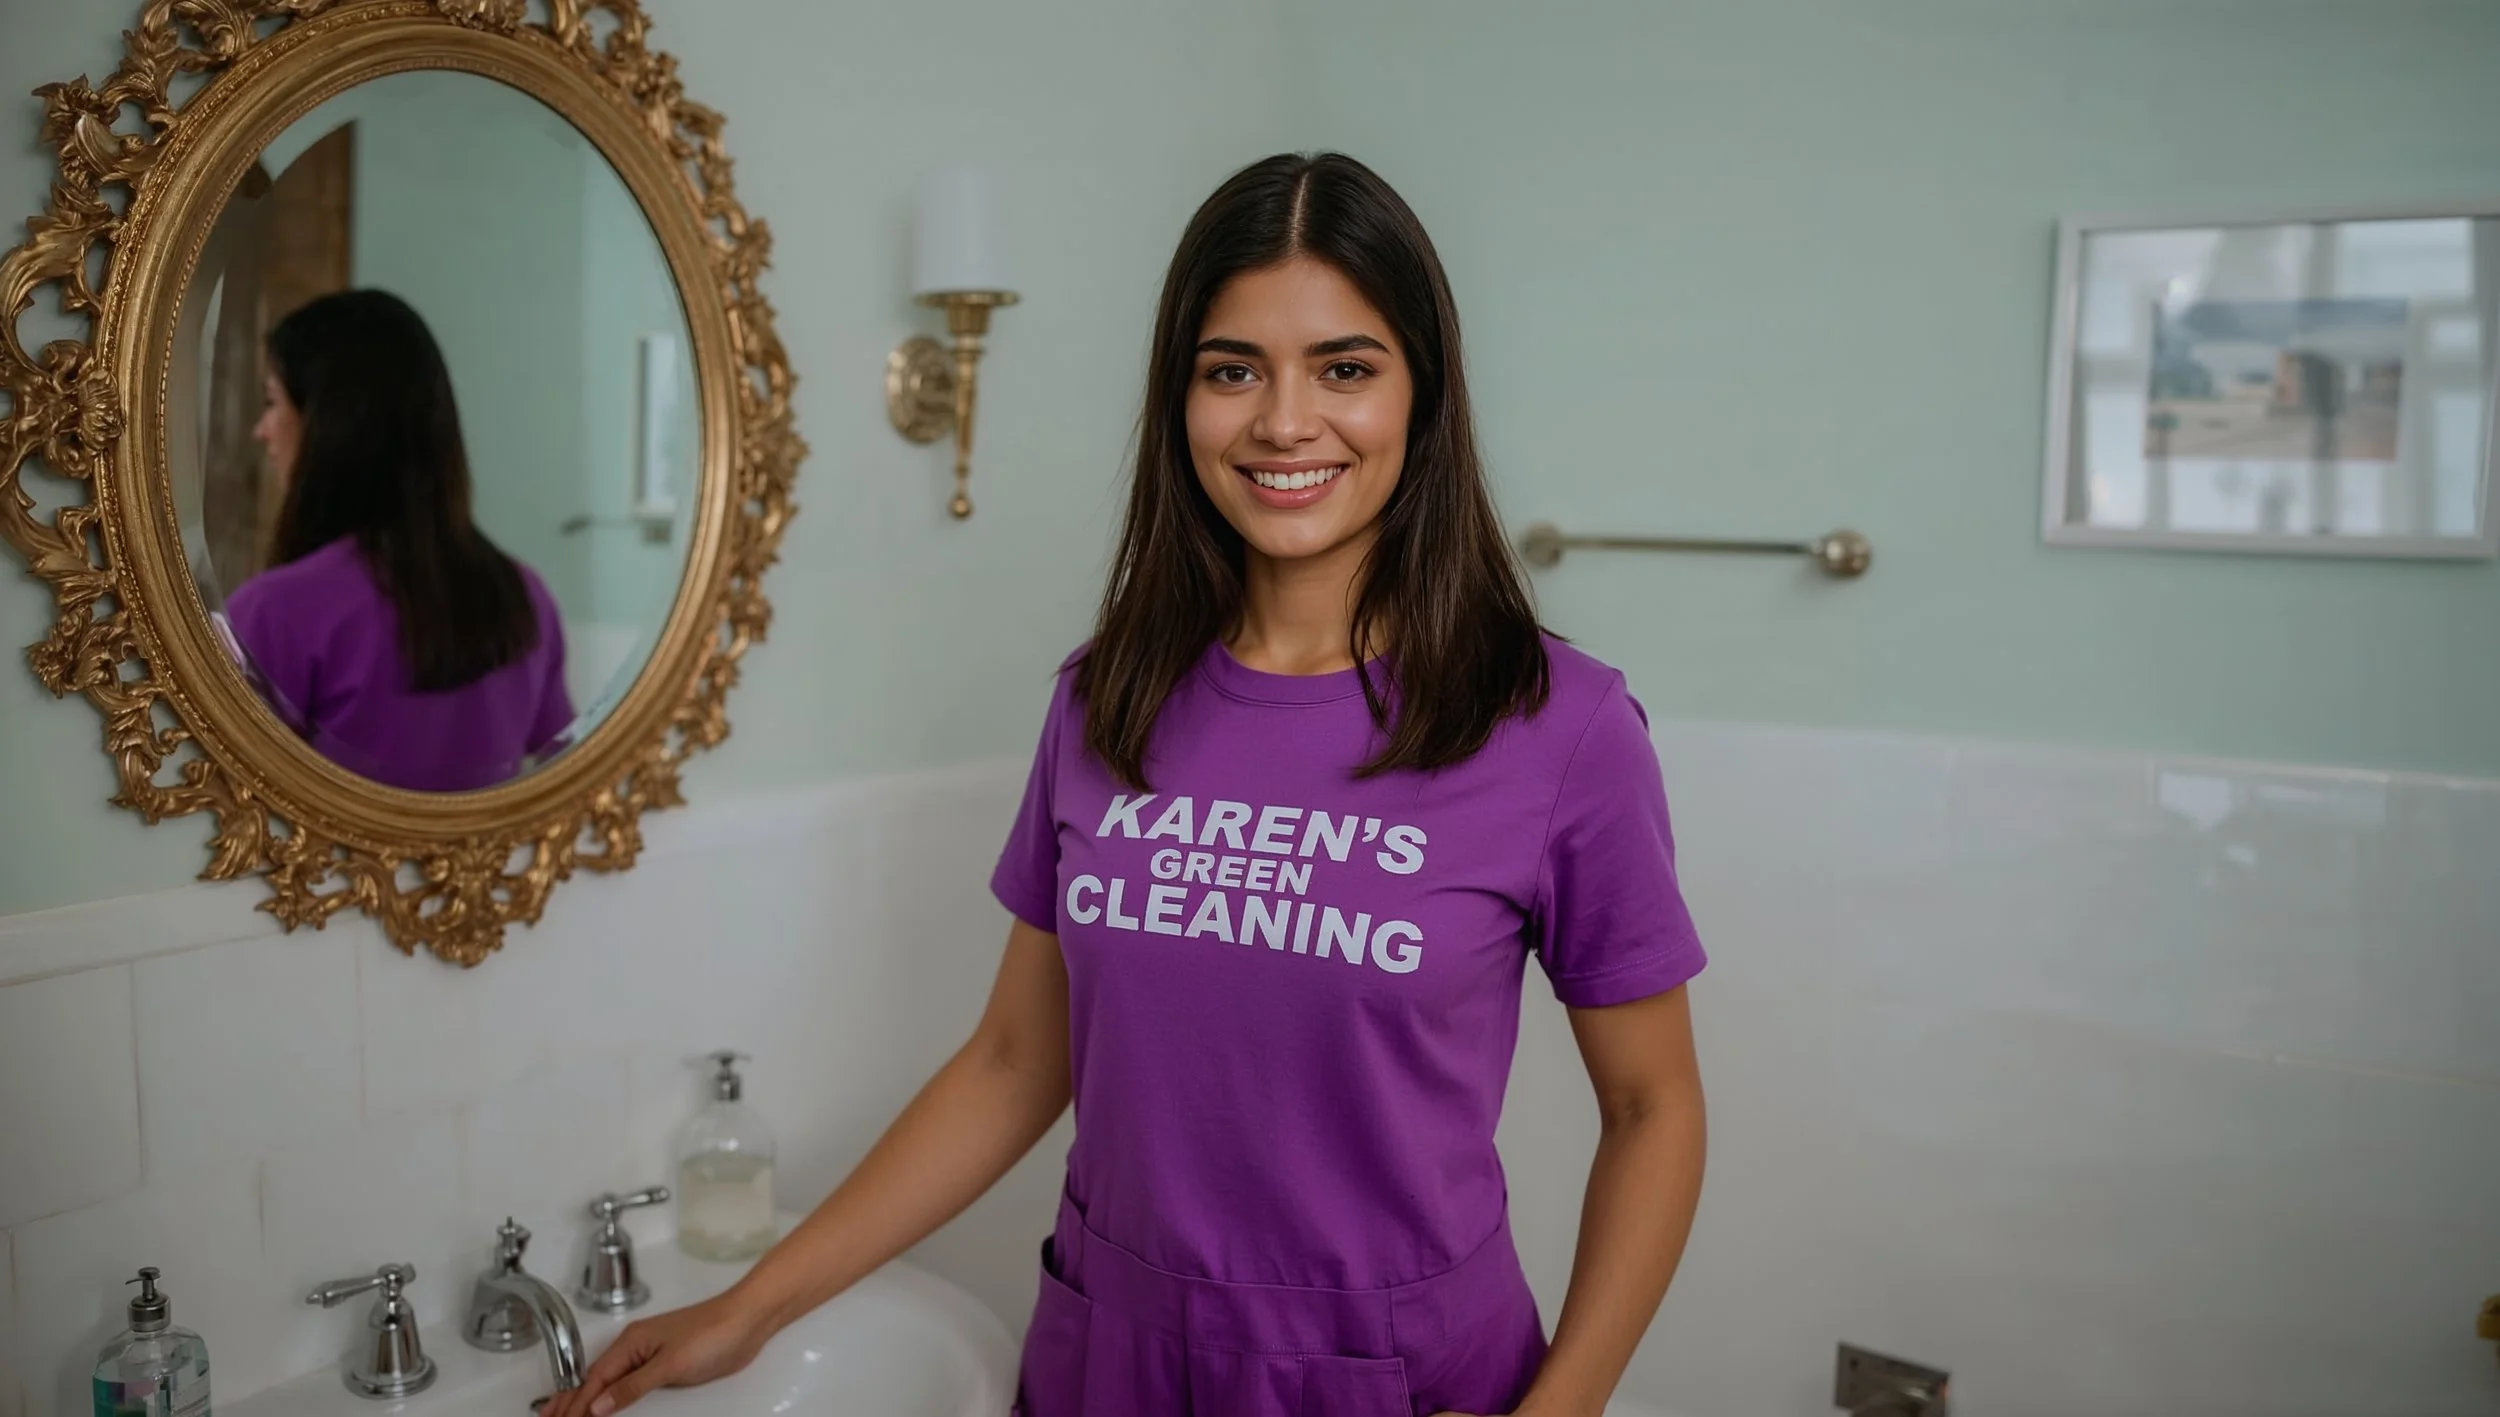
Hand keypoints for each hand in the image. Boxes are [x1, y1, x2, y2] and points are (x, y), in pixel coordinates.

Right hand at [539, 1291, 773, 1416]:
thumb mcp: (669, 1364)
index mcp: (631, 1343)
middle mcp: (636, 1347)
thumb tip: (598, 1405)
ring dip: (589, 1399)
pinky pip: (631, 1383)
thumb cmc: (713, 1333)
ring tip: (567, 1414)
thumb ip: (633, 1387)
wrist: (748, 1321)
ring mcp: (651, 1355)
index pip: (594, 1380)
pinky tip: (608, 1405)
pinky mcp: (667, 1364)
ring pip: (611, 1381)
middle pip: (595, 1379)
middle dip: (570, 1400)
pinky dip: (614, 1396)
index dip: (576, 1404)